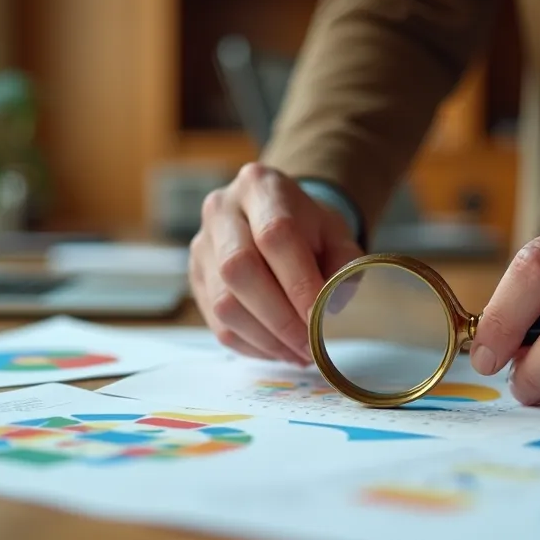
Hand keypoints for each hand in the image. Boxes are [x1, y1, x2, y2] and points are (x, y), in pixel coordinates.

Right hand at [190, 163, 363, 363]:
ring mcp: (201, 245)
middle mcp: (221, 210)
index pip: (275, 234)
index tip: (320, 319)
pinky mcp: (195, 278)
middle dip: (279, 317)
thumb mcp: (337, 234)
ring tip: (297, 352)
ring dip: (265, 338)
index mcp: (261, 186)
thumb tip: (330, 306)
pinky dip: (251, 345)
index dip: (298, 282)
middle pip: (238, 268)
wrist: (275, 217)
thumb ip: (344, 264)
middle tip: (309, 346)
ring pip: (223, 303)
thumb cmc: (309, 228)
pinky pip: (216, 323)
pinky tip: (277, 349)